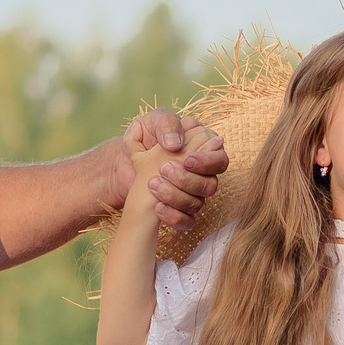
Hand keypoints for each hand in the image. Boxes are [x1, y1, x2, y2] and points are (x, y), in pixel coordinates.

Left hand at [117, 109, 227, 229]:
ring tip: (152, 184)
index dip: (207, 162)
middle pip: (211, 185)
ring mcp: (192, 194)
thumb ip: (167, 125)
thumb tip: (176, 145)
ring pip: (197, 204)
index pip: (219, 160)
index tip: (186, 160)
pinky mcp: (180, 211)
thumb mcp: (151, 122)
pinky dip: (173, 217)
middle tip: (163, 169)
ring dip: (175, 196)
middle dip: (188, 180)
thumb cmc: (144, 137)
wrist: (123, 159)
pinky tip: (158, 207)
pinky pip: (187, 222)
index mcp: (203, 150)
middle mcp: (201, 174)